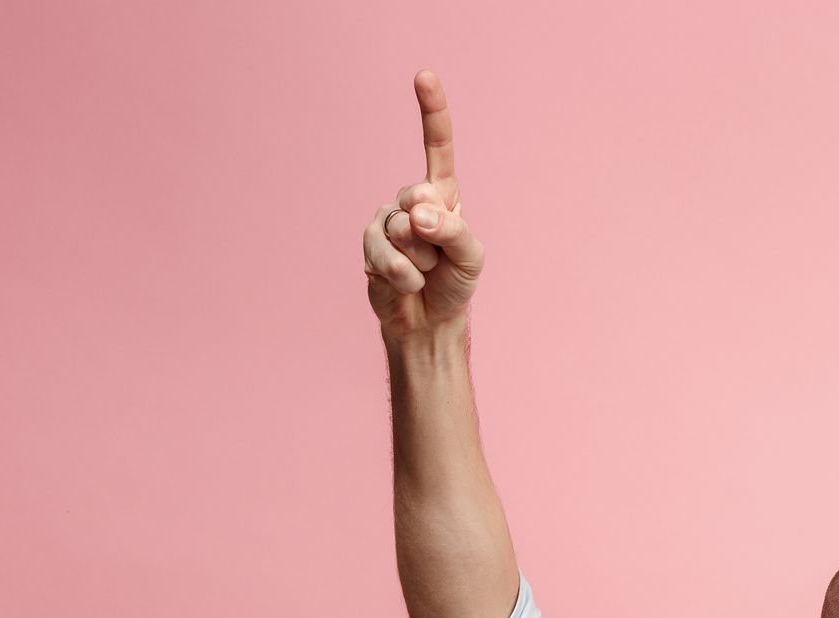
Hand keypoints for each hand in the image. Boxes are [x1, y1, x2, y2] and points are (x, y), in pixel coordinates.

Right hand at [363, 69, 485, 342]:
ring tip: (423, 274)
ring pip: (401, 232)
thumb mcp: (470, 258)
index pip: (437, 147)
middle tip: (440, 257)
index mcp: (441, 195)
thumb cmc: (454, 284)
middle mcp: (410, 200)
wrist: (426, 321)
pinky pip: (386, 257)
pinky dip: (403, 277)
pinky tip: (406, 285)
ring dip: (420, 263)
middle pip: (418, 199)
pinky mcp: (368, 245)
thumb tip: (419, 213)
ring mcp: (386, 221)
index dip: (431, 111)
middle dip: (435, 235)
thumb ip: (453, 231)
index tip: (424, 75)